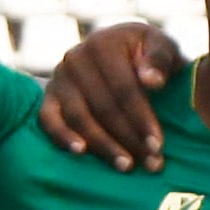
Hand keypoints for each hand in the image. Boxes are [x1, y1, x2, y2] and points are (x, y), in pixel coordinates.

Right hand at [37, 18, 181, 165]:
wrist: (120, 53)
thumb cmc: (146, 54)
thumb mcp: (161, 47)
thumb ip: (161, 59)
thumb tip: (152, 81)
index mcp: (103, 43)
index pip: (123, 88)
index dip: (141, 118)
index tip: (158, 144)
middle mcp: (75, 57)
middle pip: (103, 107)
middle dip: (129, 138)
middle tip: (151, 164)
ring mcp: (59, 78)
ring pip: (79, 118)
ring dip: (103, 145)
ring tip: (126, 165)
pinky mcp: (48, 96)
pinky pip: (48, 120)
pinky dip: (62, 137)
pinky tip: (80, 152)